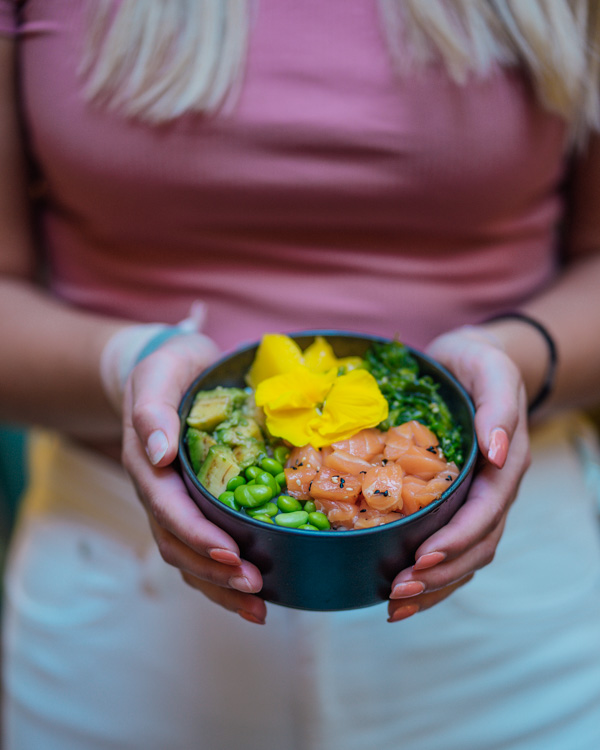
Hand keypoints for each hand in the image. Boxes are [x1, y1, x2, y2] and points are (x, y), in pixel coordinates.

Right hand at [120, 333, 266, 624]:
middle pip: (177, 544)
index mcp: (148, 462)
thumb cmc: (171, 368)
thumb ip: (153, 409)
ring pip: (188, 558)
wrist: (175, 370)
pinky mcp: (195, 507)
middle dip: (214, 572)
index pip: (168, 508)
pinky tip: (256, 593)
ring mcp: (174, 503)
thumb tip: (157, 452)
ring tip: (259, 607)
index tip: (229, 552)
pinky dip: (223, 577)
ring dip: (220, 588)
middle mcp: (158, 490)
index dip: (197, 534)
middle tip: (255, 587)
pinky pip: (203, 550)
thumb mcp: (159, 373)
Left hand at [387, 326, 530, 622]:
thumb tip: (499, 450)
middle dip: (439, 575)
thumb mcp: (491, 369)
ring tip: (395, 605)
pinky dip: (427, 574)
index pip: (485, 513)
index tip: (423, 558)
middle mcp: (493, 490)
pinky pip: (447, 546)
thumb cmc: (478, 363)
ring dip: (432, 587)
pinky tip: (396, 588)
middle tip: (397, 592)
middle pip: (475, 546)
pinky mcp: (453, 502)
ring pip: (463, 557)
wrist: (469, 362)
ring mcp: (475, 500)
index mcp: (505, 465)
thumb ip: (498, 406)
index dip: (457, 540)